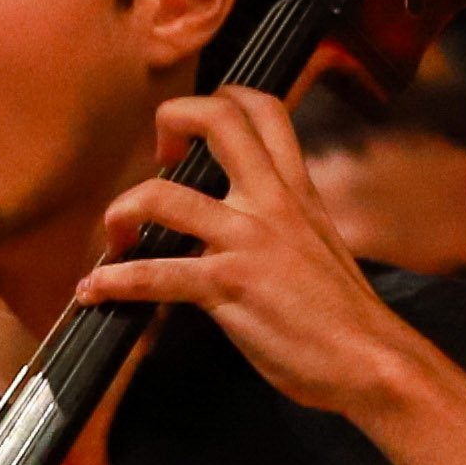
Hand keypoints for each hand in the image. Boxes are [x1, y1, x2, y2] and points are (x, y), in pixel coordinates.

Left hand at [76, 88, 443, 426]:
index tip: (193, 139)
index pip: (264, 110)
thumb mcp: (320, 248)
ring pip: (164, 197)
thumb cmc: (346, 318)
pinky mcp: (230, 286)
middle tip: (158, 157)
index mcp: (296, 191)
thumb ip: (281, 226)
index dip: (218, 103)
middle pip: (218, 119)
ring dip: (122, 213)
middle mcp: (272, 202)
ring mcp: (248, 241)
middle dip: (173, 119)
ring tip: (112, 239)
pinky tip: (94, 290)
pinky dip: (114, 281)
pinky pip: (155, 275)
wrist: (372, 361)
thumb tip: (242, 230)